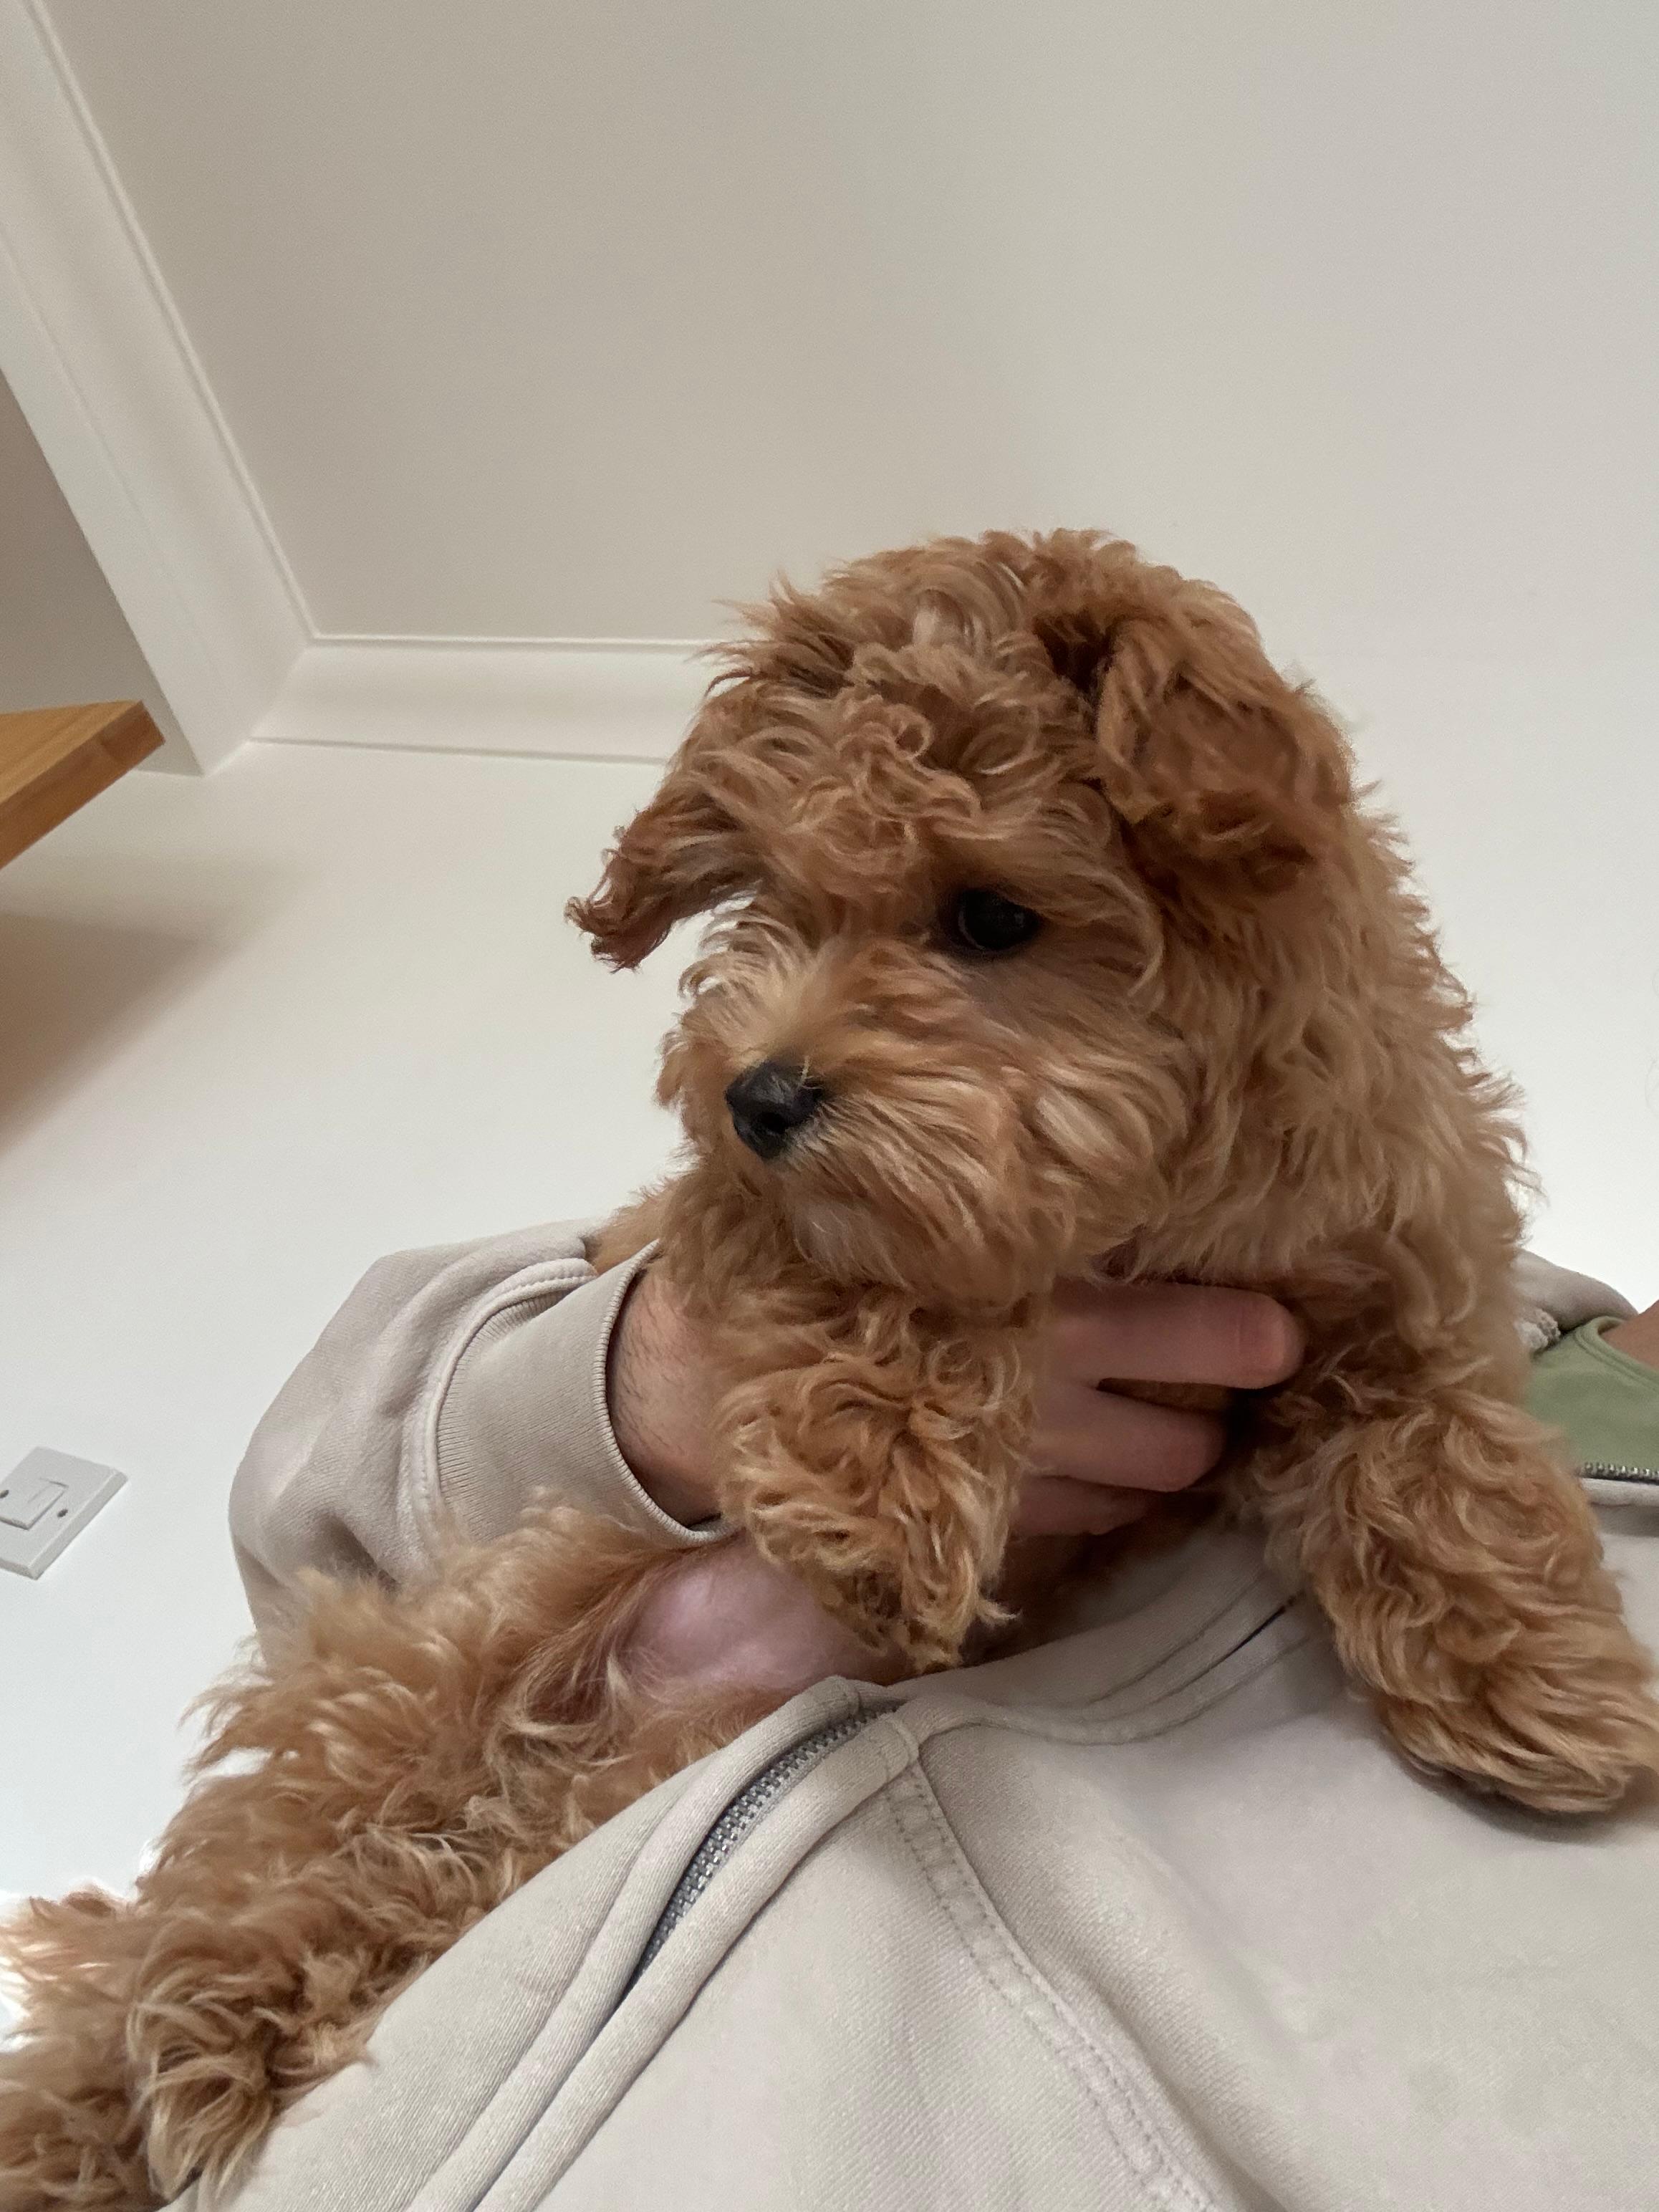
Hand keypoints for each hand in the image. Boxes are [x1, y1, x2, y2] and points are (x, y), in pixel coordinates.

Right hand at [606, 1264, 1302, 1692]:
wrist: (695, 1372)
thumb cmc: (818, 1266)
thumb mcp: (917, 1216)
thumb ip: (1016, 1213)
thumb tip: (1145, 1178)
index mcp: (1034, 1298)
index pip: (1189, 1332)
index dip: (1251, 1335)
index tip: (1288, 1323)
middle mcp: (1045, 1390)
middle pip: (1192, 1430)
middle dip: (1220, 1409)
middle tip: (1229, 1369)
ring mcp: (1020, 1469)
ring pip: (1155, 1482)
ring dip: (1172, 1455)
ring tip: (1162, 1414)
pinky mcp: (986, 1525)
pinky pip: (1091, 1524)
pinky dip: (1109, 1498)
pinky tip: (1092, 1460)